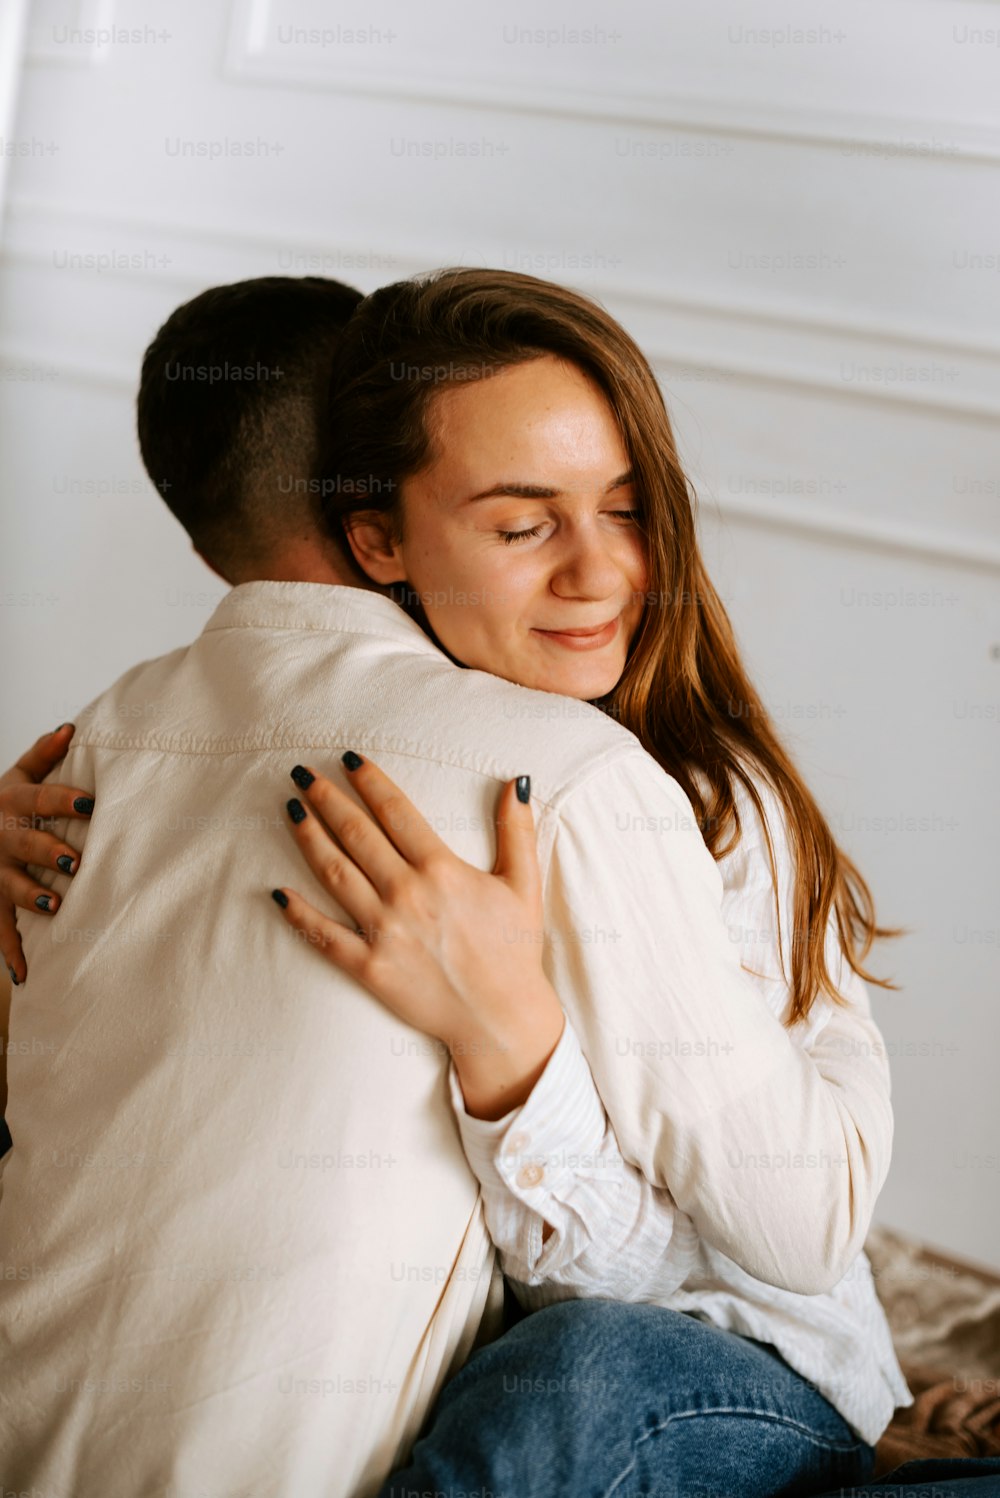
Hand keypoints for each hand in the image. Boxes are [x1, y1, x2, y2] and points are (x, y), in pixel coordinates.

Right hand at [0, 724, 94, 982]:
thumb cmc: (5, 804)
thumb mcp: (17, 776)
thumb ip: (44, 755)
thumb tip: (71, 728)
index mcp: (11, 802)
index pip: (39, 797)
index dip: (63, 800)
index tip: (90, 803)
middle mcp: (0, 837)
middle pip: (25, 844)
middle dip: (48, 852)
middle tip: (76, 861)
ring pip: (11, 887)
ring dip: (33, 897)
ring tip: (56, 906)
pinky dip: (12, 953)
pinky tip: (27, 975)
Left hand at [272, 753, 564, 1119]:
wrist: (499, 1018)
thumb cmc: (513, 950)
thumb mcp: (524, 884)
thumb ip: (517, 830)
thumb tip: (519, 781)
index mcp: (441, 870)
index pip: (395, 811)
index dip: (369, 781)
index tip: (347, 759)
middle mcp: (406, 894)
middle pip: (356, 834)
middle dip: (327, 799)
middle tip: (302, 774)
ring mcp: (383, 931)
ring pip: (334, 873)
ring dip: (309, 838)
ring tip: (290, 810)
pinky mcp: (369, 967)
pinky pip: (324, 936)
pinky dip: (299, 914)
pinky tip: (278, 893)